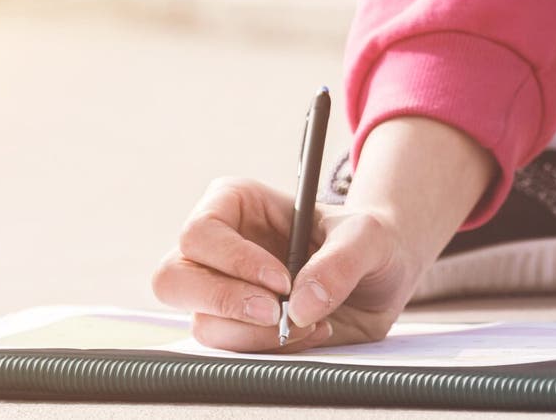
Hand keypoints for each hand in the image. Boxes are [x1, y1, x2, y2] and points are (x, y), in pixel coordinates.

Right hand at [152, 176, 420, 352]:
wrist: (381, 276)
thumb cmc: (367, 239)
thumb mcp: (367, 236)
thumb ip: (341, 261)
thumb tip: (300, 304)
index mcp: (235, 204)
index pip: (200, 232)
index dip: (234, 260)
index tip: (282, 281)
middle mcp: (217, 247)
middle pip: (174, 279)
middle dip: (225, 302)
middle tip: (276, 314)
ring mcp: (222, 292)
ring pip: (202, 324)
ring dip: (255, 334)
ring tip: (310, 322)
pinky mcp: (237, 330)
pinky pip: (229, 351)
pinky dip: (268, 351)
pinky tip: (307, 334)